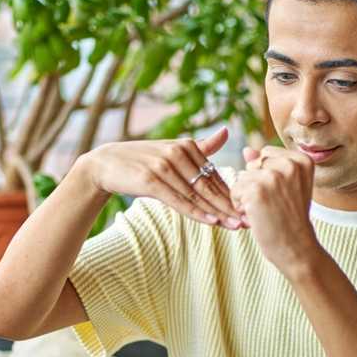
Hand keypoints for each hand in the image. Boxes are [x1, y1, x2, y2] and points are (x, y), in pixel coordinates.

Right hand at [76, 127, 243, 228]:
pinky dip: (196, 212)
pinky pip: (178, 200)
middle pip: (209, 185)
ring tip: (235, 225)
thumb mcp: (172, 150)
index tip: (251, 207)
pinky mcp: (151, 180)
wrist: (106, 165)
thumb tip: (226, 131)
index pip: (214, 175)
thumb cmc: (143, 160)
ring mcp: (164, 166)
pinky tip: (211, 221)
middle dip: (230, 205)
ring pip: (196, 194)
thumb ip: (201, 147)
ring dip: (217, 212)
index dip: (233, 193)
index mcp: (187, 146)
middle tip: (249, 220)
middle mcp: (178, 153)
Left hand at [230, 145, 322, 274]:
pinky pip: (235, 190)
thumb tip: (246, 149)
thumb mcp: (288, 187)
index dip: (266, 176)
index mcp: (301, 160)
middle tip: (274, 205)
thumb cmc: (290, 219)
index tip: (282, 194)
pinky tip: (256, 216)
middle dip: (255, 184)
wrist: (296, 248)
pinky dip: (240, 206)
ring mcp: (272, 177)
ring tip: (266, 211)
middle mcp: (289, 164)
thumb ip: (268, 165)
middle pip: (253, 164)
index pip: (266, 154)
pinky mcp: (256, 190)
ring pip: (242, 177)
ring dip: (247, 196)